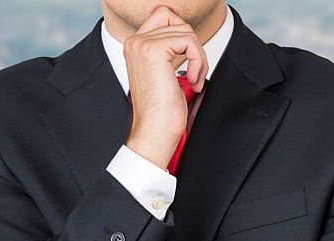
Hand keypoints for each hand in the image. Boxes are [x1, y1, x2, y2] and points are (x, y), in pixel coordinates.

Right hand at [123, 6, 208, 169]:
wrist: (154, 130)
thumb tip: (189, 40)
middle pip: (177, 21)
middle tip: (195, 73)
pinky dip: (198, 61)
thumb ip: (172, 52)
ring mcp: (142, 44)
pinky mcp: (154, 50)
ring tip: (194, 80)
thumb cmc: (162, 111)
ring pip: (186, 31)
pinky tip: (192, 81)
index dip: (184, 37)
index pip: (164, 17)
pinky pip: (189, 41)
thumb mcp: (167, 74)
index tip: (189, 63)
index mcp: (136, 46)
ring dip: (199, 57)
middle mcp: (135, 41)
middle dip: (194, 47)